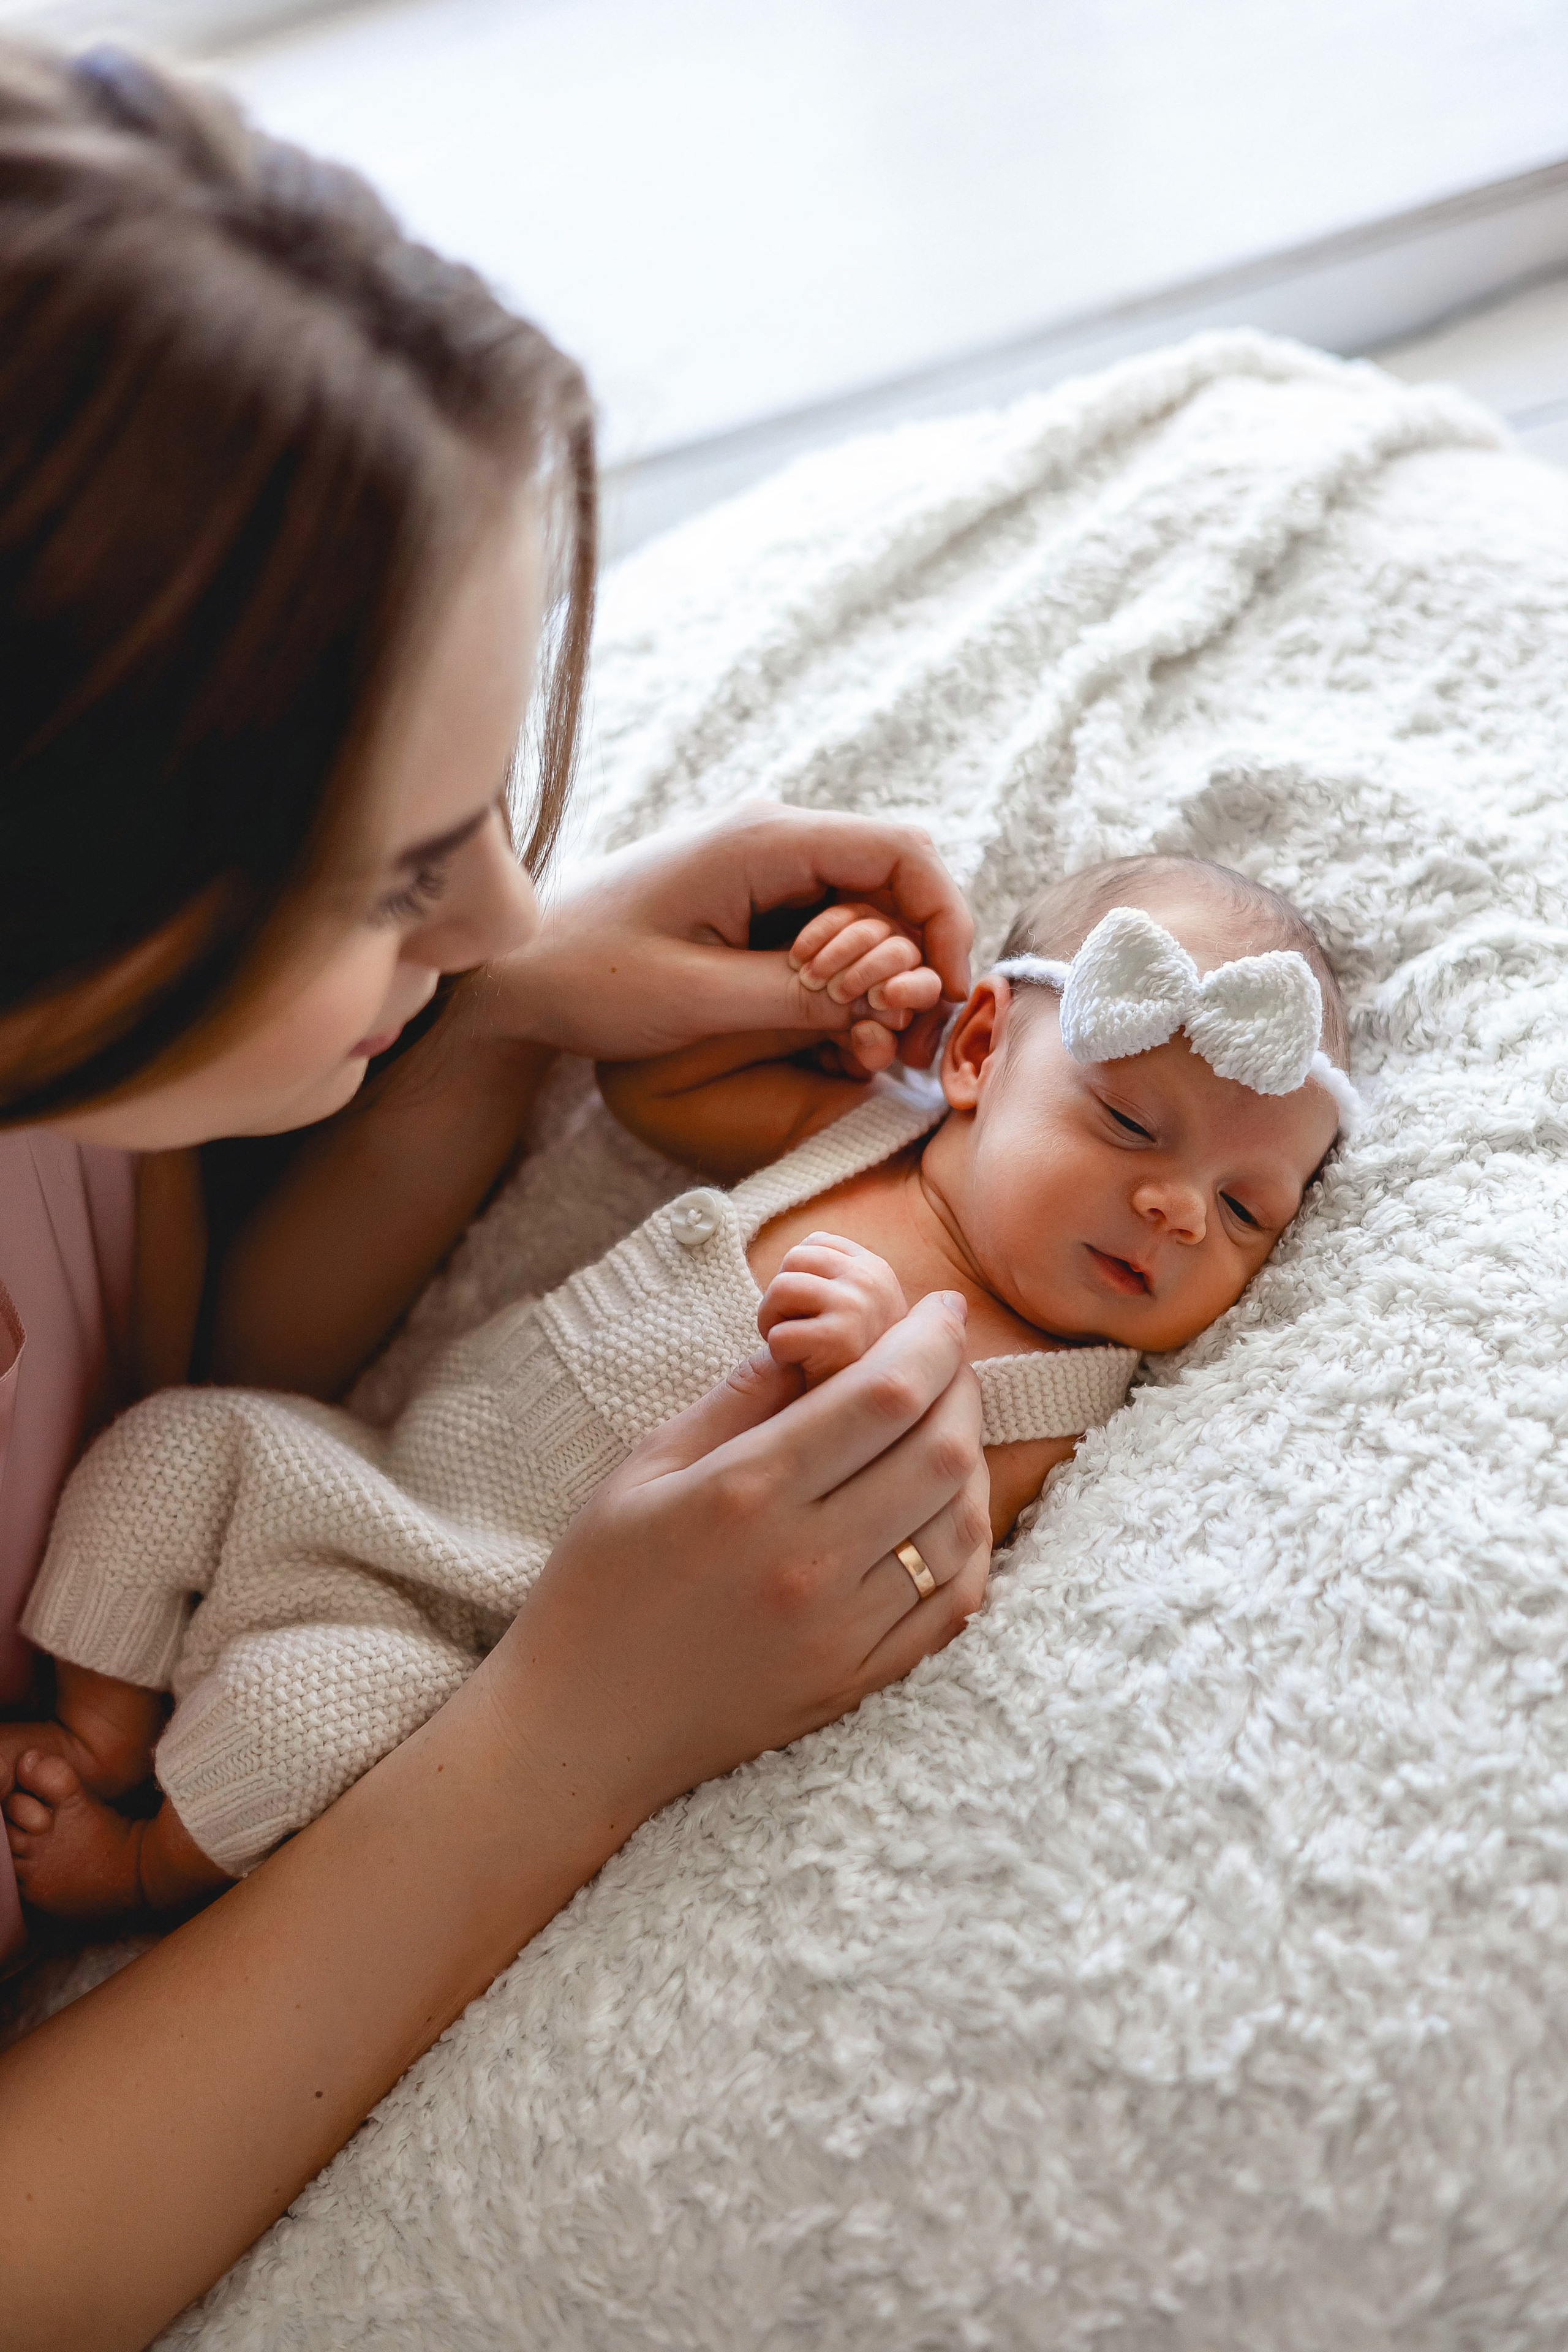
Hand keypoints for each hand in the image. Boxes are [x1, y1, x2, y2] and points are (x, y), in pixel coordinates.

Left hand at [481, 801, 971, 1071]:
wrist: (512, 969)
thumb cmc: (588, 976)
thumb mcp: (697, 999)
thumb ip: (797, 995)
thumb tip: (887, 995)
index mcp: (763, 839)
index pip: (902, 853)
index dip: (944, 920)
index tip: (946, 995)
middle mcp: (771, 834)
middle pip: (896, 875)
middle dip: (924, 952)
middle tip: (916, 1035)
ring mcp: (761, 859)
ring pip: (867, 901)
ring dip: (889, 966)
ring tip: (883, 1039)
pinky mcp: (749, 891)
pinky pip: (829, 918)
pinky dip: (851, 968)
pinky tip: (843, 1022)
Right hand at [497, 1290, 990, 1817]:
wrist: (580, 1731)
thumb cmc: (598, 1586)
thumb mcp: (646, 1468)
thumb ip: (737, 1398)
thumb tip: (811, 1337)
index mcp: (746, 1493)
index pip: (883, 1396)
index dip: (930, 1340)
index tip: (940, 1308)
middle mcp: (806, 1561)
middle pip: (938, 1451)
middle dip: (960, 1387)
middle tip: (948, 1358)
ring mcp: (841, 1631)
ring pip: (959, 1524)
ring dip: (971, 1461)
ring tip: (948, 1425)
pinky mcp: (857, 1682)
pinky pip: (954, 1603)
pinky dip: (970, 1544)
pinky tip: (949, 1508)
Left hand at [756, 1232, 908, 1385]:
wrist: (869, 1410)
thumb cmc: (850, 1358)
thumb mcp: (858, 1307)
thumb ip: (838, 1274)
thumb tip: (809, 1242)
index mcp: (876, 1269)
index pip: (815, 1243)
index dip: (799, 1275)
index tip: (811, 1309)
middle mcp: (871, 1281)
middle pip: (793, 1259)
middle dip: (782, 1296)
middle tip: (797, 1329)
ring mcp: (857, 1308)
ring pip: (780, 1289)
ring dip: (773, 1321)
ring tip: (794, 1344)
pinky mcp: (837, 1341)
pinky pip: (778, 1335)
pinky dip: (778, 1354)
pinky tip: (800, 1365)